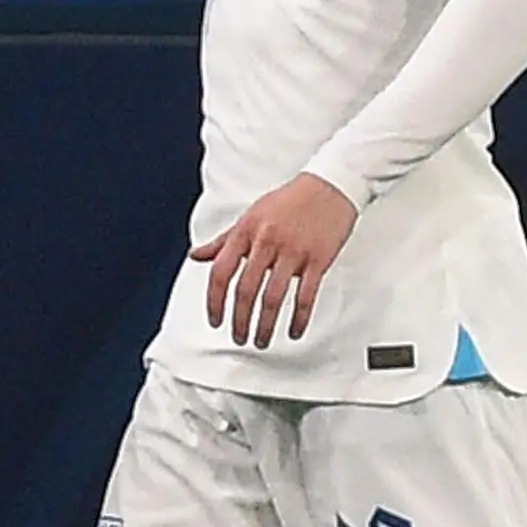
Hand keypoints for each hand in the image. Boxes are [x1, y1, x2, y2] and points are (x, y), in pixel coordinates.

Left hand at [192, 174, 358, 347]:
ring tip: (262, 340)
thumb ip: (223, 240)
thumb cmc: (288, 201)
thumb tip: (197, 255)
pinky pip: (306, 296)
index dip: (215, 300)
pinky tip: (294, 331)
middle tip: (239, 337)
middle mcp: (267, 241)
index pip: (221, 271)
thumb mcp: (250, 215)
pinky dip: (299, 318)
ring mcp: (293, 251)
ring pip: (273, 297)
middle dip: (240, 320)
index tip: (215, 320)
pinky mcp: (318, 259)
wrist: (329, 186)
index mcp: (246, 231)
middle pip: (246, 290)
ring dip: (265, 325)